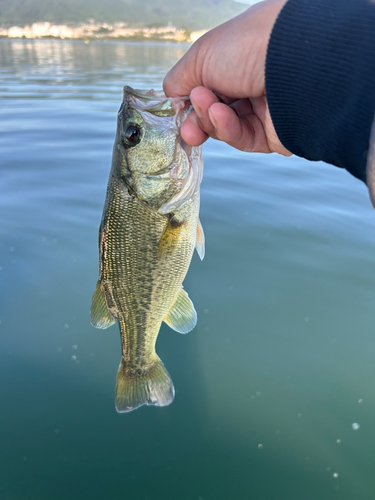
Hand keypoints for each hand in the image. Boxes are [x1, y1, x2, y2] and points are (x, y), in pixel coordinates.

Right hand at [163, 0, 290, 155]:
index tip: (179, 108)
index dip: (191, 101)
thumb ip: (180, 80)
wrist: (291, 60)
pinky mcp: (273, 133)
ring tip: (209, 106)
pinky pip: (242, 138)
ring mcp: (263, 109)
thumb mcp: (200, 57)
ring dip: (211, 120)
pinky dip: (227, 129)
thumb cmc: (246, 46)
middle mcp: (251, 84)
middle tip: (187, 125)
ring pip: (225, 128)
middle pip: (214, 112)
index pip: (208, 87)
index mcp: (237, 61)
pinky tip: (221, 115)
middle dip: (198, 118)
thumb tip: (172, 100)